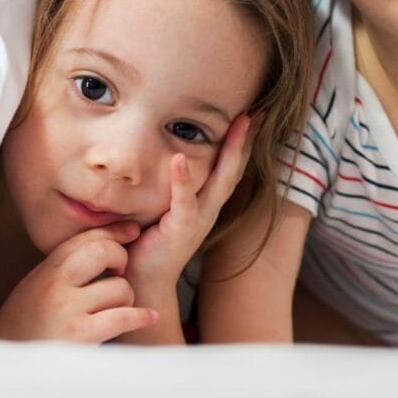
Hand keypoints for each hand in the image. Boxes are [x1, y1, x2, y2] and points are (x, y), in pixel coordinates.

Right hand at [0, 222, 156, 341]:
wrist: (8, 364)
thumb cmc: (27, 324)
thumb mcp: (38, 286)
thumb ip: (65, 268)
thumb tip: (106, 246)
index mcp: (47, 269)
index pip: (86, 238)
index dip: (114, 231)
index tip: (133, 232)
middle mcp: (56, 283)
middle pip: (104, 251)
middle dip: (121, 259)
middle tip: (120, 274)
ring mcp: (67, 308)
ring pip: (119, 288)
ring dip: (126, 299)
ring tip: (116, 309)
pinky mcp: (80, 335)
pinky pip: (122, 317)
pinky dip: (140, 317)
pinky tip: (148, 317)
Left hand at [124, 115, 257, 294]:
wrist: (140, 284)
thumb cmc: (145, 245)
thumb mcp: (161, 210)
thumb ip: (168, 188)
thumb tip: (161, 155)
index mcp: (204, 205)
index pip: (228, 168)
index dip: (241, 143)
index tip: (251, 115)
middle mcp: (207, 211)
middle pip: (234, 170)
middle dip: (246, 141)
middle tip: (257, 113)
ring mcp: (197, 220)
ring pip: (220, 181)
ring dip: (230, 152)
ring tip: (238, 124)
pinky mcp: (179, 230)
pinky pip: (184, 202)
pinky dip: (182, 180)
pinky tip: (179, 158)